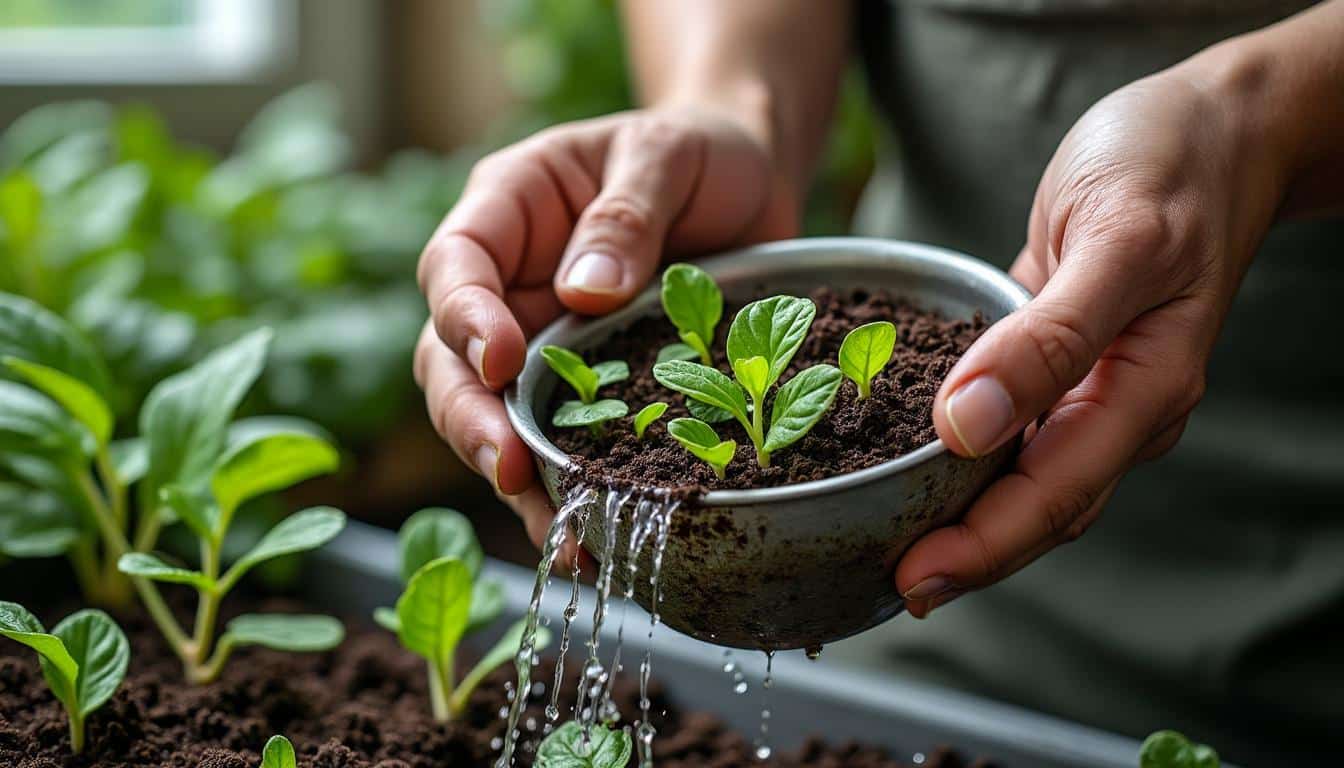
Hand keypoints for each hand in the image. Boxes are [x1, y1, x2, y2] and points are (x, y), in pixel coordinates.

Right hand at [415, 107, 795, 550]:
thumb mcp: (668, 156)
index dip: (465, 319)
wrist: (747, 184)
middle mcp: (509, 284)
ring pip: (497, 418)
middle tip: (511, 469)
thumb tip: (584, 293)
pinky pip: (561, 444)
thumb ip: (627, 214)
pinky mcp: (588, 388)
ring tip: (558, 531)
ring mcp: (542, 341)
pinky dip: (570, 493)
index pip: (455, 265)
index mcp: (510, 209)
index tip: (501, 361)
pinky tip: (593, 538)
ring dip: (517, 477)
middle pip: (452, 361)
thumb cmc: (699, 152)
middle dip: (474, 420)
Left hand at [894, 61, 1288, 615]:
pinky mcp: (1052, 355)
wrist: (1211, 126)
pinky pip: (1005, 417)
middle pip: (1036, 504)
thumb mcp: (1117, 241)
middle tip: (881, 581)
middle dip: (964, 551)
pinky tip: (902, 453)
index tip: (912, 576)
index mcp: (1142, 391)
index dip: (983, 546)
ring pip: (1020, 472)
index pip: (1055, 495)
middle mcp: (1114, 403)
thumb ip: (1051, 337)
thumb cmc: (1173, 168)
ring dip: (959, 509)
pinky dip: (956, 443)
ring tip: (882, 535)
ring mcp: (1085, 383)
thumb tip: (968, 424)